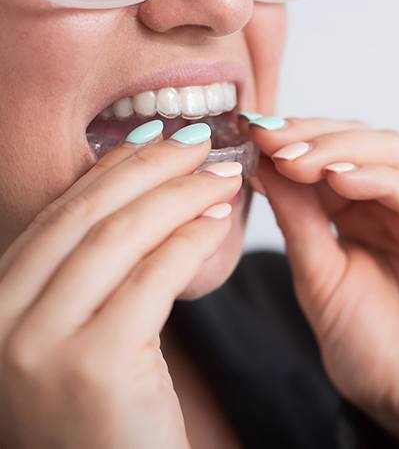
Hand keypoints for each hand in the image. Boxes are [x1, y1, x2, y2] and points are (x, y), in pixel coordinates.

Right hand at [0, 129, 241, 447]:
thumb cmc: (107, 414)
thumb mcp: (81, 334)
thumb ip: (92, 275)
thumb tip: (136, 197)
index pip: (59, 215)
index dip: (111, 169)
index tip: (155, 139)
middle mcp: (3, 320)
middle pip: (87, 216)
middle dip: (150, 168)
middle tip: (199, 142)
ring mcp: (41, 344)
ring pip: (120, 237)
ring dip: (180, 195)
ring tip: (222, 175)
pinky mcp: (96, 366)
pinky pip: (153, 278)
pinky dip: (191, 240)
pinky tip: (220, 220)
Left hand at [243, 116, 398, 445]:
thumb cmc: (364, 338)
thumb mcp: (316, 272)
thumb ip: (297, 217)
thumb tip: (265, 163)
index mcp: (361, 207)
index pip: (329, 152)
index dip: (290, 138)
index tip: (248, 133)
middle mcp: (396, 201)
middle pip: (359, 141)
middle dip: (310, 135)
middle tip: (267, 137)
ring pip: (391, 155)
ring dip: (339, 149)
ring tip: (293, 157)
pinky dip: (379, 180)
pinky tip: (340, 178)